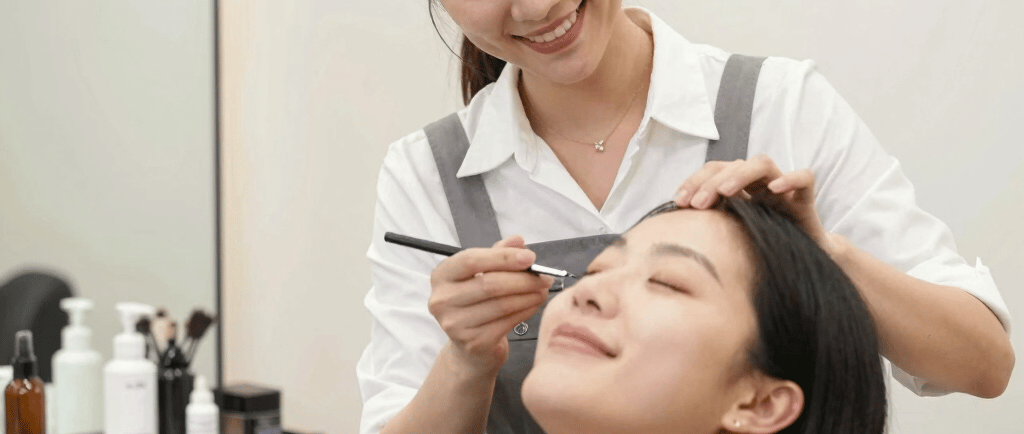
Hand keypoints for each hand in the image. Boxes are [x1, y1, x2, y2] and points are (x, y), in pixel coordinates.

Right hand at [429, 235, 553, 376]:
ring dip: (529, 295)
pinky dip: (526, 311)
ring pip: (502, 304)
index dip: (503, 257)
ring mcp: (455, 324)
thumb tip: (518, 240)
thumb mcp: (481, 275)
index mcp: (441, 276)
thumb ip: (497, 255)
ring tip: (543, 289)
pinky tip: (535, 304)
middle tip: (544, 276)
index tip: (530, 257)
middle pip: (489, 284)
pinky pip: (508, 322)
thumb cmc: (476, 304)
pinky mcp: (473, 342)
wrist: (470, 349)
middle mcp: (442, 300)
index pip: (471, 260)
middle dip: (523, 278)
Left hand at [673, 155, 835, 253]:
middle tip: (696, 204)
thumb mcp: (729, 236)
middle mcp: (759, 184)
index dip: (694, 181)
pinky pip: (804, 177)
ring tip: (725, 192)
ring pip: (762, 163)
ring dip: (740, 174)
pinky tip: (773, 189)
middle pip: (733, 165)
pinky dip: (790, 179)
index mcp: (739, 189)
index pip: (713, 171)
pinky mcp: (806, 199)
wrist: (801, 263)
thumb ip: (709, 225)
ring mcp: (783, 189)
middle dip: (711, 181)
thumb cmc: (761, 248)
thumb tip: (673, 227)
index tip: (679, 202)